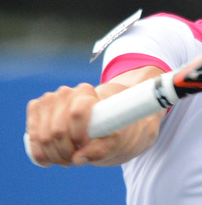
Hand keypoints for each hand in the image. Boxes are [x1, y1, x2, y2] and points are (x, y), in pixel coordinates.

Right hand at [25, 67, 165, 166]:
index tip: (85, 145)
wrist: (107, 116)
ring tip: (66, 160)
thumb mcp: (119, 139)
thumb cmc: (116, 127)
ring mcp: (50, 99)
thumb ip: (104, 148)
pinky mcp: (38, 108)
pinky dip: (39, 151)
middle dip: (65, 151)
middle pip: (58, 129)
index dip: (79, 134)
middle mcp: (68, 92)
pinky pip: (32, 133)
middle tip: (75, 160)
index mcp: (90, 92)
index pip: (77, 112)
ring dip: (52, 154)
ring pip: (43, 134)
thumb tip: (78, 159)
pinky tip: (49, 159)